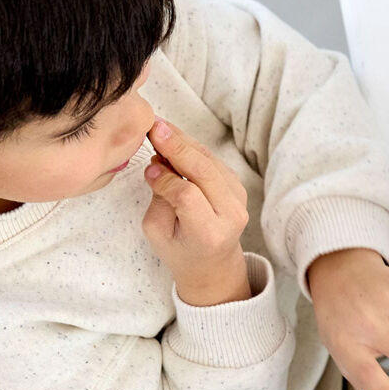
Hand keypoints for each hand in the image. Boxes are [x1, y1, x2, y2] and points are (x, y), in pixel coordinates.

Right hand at [142, 118, 251, 305]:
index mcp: (209, 234)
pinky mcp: (237, 187)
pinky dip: (193, 149)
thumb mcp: (158, 232)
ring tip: (160, 129)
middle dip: (178, 147)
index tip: (149, 168)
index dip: (167, 179)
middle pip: (205, 172)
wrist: (212, 262)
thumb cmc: (180, 250)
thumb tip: (158, 164)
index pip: (188, 196)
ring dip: (184, 143)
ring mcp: (239, 199)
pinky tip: (173, 140)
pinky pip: (214, 161)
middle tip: (154, 127)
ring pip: (210, 162)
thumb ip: (159, 199)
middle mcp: (231, 215)